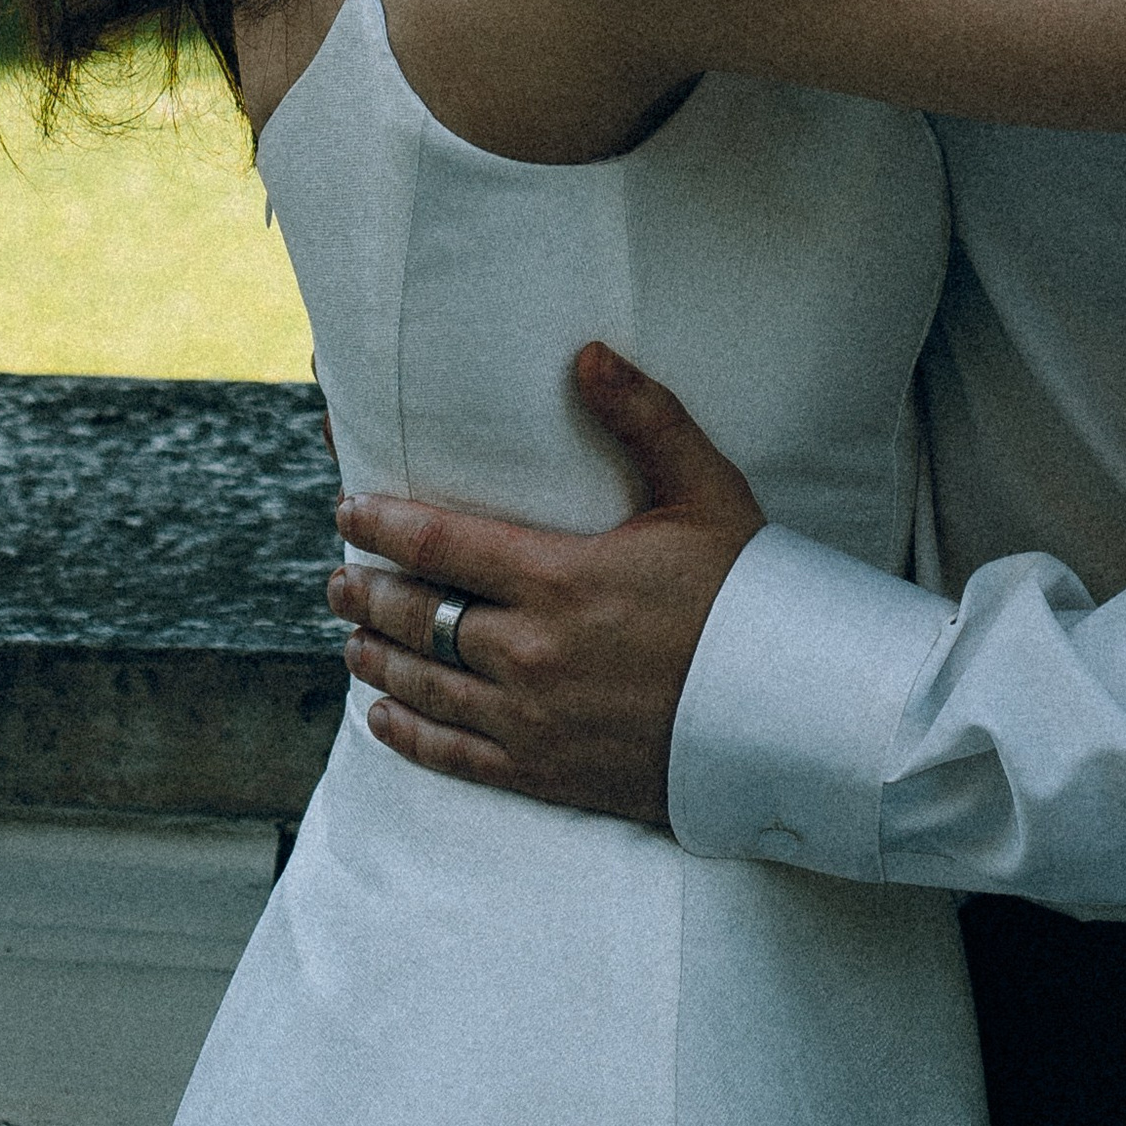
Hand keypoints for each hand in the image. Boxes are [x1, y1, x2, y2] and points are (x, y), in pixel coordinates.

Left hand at [328, 345, 765, 828]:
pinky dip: (412, 736)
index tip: (347, 510)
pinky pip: (459, 757)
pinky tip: (385, 720)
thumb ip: (644, 417)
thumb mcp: (705, 491)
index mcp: (562, 578)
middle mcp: (534, 653)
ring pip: (428, 687)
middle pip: (421, 618)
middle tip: (336, 579)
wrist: (790, 716)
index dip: (383, 525)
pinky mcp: (550, 772)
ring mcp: (537, 720)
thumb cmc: (748, 595)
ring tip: (351, 641)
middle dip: (368, 595)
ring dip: (378, 661)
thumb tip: (587, 353)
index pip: (441, 544)